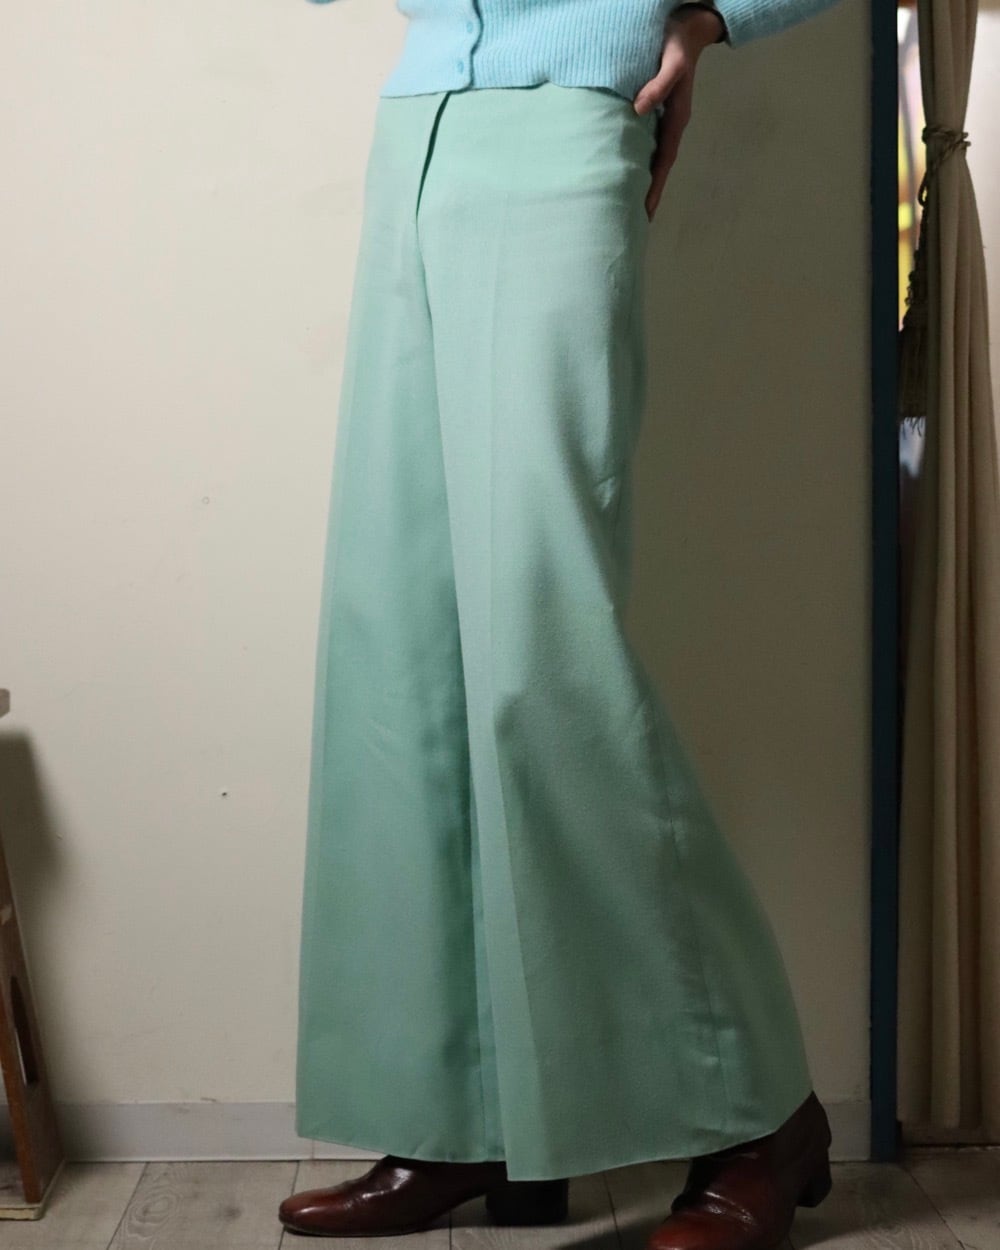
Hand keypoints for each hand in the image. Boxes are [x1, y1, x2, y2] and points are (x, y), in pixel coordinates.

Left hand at [633, 6, 723, 221]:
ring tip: (628, 203)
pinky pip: (644, 140)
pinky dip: (636, 157)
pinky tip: (625, 167)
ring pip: (651, 155)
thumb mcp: (671, 62)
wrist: (687, 24)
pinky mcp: (653, 108)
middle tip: (634, 221)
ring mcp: (662, 117)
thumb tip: (638, 110)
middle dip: (648, 193)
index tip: (645, 212)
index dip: (654, 187)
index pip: (663, 162)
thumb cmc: (678, 42)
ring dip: (642, 179)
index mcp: (676, 118)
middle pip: (657, 166)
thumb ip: (658, 86)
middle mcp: (669, 123)